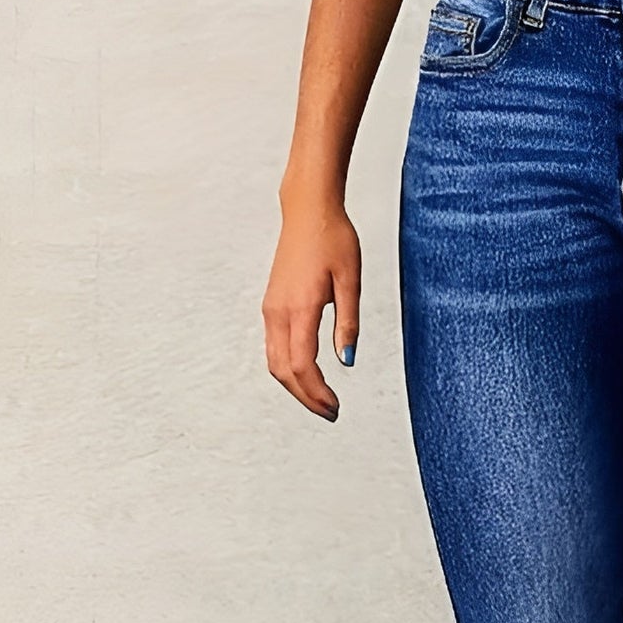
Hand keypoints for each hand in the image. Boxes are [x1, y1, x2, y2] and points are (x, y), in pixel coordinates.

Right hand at [262, 196, 360, 421]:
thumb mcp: (351, 280)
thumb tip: (347, 360)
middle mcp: (278, 312)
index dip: (317, 393)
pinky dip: (288, 369)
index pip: (302, 365)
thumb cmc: (334, 238)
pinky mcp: (271, 305)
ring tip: (321, 399)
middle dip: (306, 397)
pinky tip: (308, 375)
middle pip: (283, 371)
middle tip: (331, 412)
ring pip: (274, 362)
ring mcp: (271, 309)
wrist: (308, 210)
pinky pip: (273, 348)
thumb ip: (348, 322)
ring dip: (295, 386)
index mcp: (299, 307)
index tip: (336, 407)